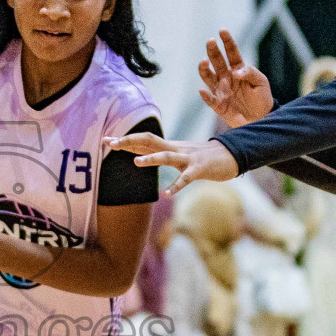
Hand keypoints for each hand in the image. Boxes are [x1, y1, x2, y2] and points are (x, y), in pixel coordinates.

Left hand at [102, 133, 238, 196]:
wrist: (230, 155)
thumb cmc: (202, 158)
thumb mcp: (179, 154)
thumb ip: (161, 154)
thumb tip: (142, 154)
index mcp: (169, 146)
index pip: (143, 141)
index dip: (125, 140)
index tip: (105, 141)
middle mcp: (175, 149)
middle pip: (149, 141)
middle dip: (129, 142)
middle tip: (110, 144)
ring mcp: (187, 158)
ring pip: (167, 156)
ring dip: (151, 159)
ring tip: (136, 163)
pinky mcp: (199, 169)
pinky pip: (186, 179)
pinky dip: (176, 187)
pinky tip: (166, 195)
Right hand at [198, 30, 272, 128]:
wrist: (261, 118)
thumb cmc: (261, 98)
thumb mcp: (260, 82)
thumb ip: (250, 73)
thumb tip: (235, 71)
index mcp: (238, 69)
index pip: (231, 52)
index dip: (227, 42)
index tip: (222, 31)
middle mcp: (227, 77)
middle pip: (217, 62)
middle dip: (213, 51)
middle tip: (210, 41)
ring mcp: (221, 90)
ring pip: (209, 78)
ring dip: (204, 70)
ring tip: (203, 62)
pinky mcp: (219, 105)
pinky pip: (210, 100)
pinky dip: (206, 96)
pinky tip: (202, 90)